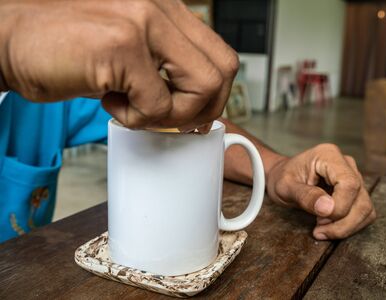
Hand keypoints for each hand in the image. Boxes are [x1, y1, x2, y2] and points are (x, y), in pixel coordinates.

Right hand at [0, 0, 237, 129]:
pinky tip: (110, 102)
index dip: (215, 95)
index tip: (193, 114)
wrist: (12, 42)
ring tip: (134, 107)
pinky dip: (135, 118)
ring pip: (201, 88)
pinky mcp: (121, 45)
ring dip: (170, 115)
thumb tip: (203, 106)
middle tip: (169, 118)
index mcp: (168, 8)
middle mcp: (160, 7)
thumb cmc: (70, 50)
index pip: (222, 57)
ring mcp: (142, 22)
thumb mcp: (134, 52)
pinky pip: (157, 104)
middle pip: (223, 72)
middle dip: (202, 110)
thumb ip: (168, 68)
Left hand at [266, 144, 375, 239]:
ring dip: (346, 226)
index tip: (320, 219)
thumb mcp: (285, 187)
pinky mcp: (356, 192)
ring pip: (366, 209)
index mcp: (329, 155)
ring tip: (321, 228)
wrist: (282, 176)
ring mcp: (354, 177)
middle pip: (361, 199)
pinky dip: (348, 226)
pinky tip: (328, 227)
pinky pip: (363, 213)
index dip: (340, 206)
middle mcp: (346, 164)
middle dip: (342, 223)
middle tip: (318, 229)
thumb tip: (328, 209)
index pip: (349, 183)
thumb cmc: (282, 178)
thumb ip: (305, 196)